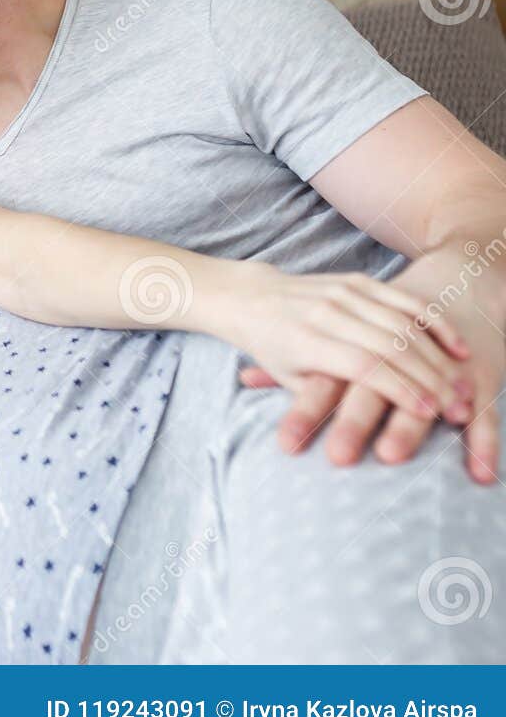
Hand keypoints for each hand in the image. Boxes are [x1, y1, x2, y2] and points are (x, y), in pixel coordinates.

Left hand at [215, 263, 468, 418]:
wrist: (252, 298)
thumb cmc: (271, 348)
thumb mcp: (287, 377)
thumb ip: (320, 397)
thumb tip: (349, 436)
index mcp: (306, 340)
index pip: (362, 366)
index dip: (399, 389)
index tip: (429, 412)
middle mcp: (326, 313)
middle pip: (390, 345)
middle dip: (429, 378)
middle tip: (458, 405)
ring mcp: (343, 293)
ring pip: (402, 323)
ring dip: (438, 356)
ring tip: (463, 385)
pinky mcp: (357, 281)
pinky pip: (404, 299)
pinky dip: (434, 323)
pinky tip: (457, 348)